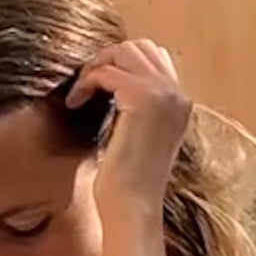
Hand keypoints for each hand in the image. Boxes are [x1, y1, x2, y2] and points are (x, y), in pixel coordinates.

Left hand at [68, 40, 191, 218]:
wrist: (133, 207)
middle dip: (107, 59)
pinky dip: (86, 83)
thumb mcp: (138, 139)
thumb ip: (136, 111)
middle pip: (140, 47)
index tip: (98, 85)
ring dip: (95, 67)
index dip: (121, 64)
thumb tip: (112, 88)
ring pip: (124, 52)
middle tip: (85, 84)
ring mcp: (164, 95)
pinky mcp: (142, 99)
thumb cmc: (130, 184)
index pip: (154, 59)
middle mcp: (178, 95)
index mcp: (180, 105)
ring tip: (79, 93)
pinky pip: (106, 72)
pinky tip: (74, 103)